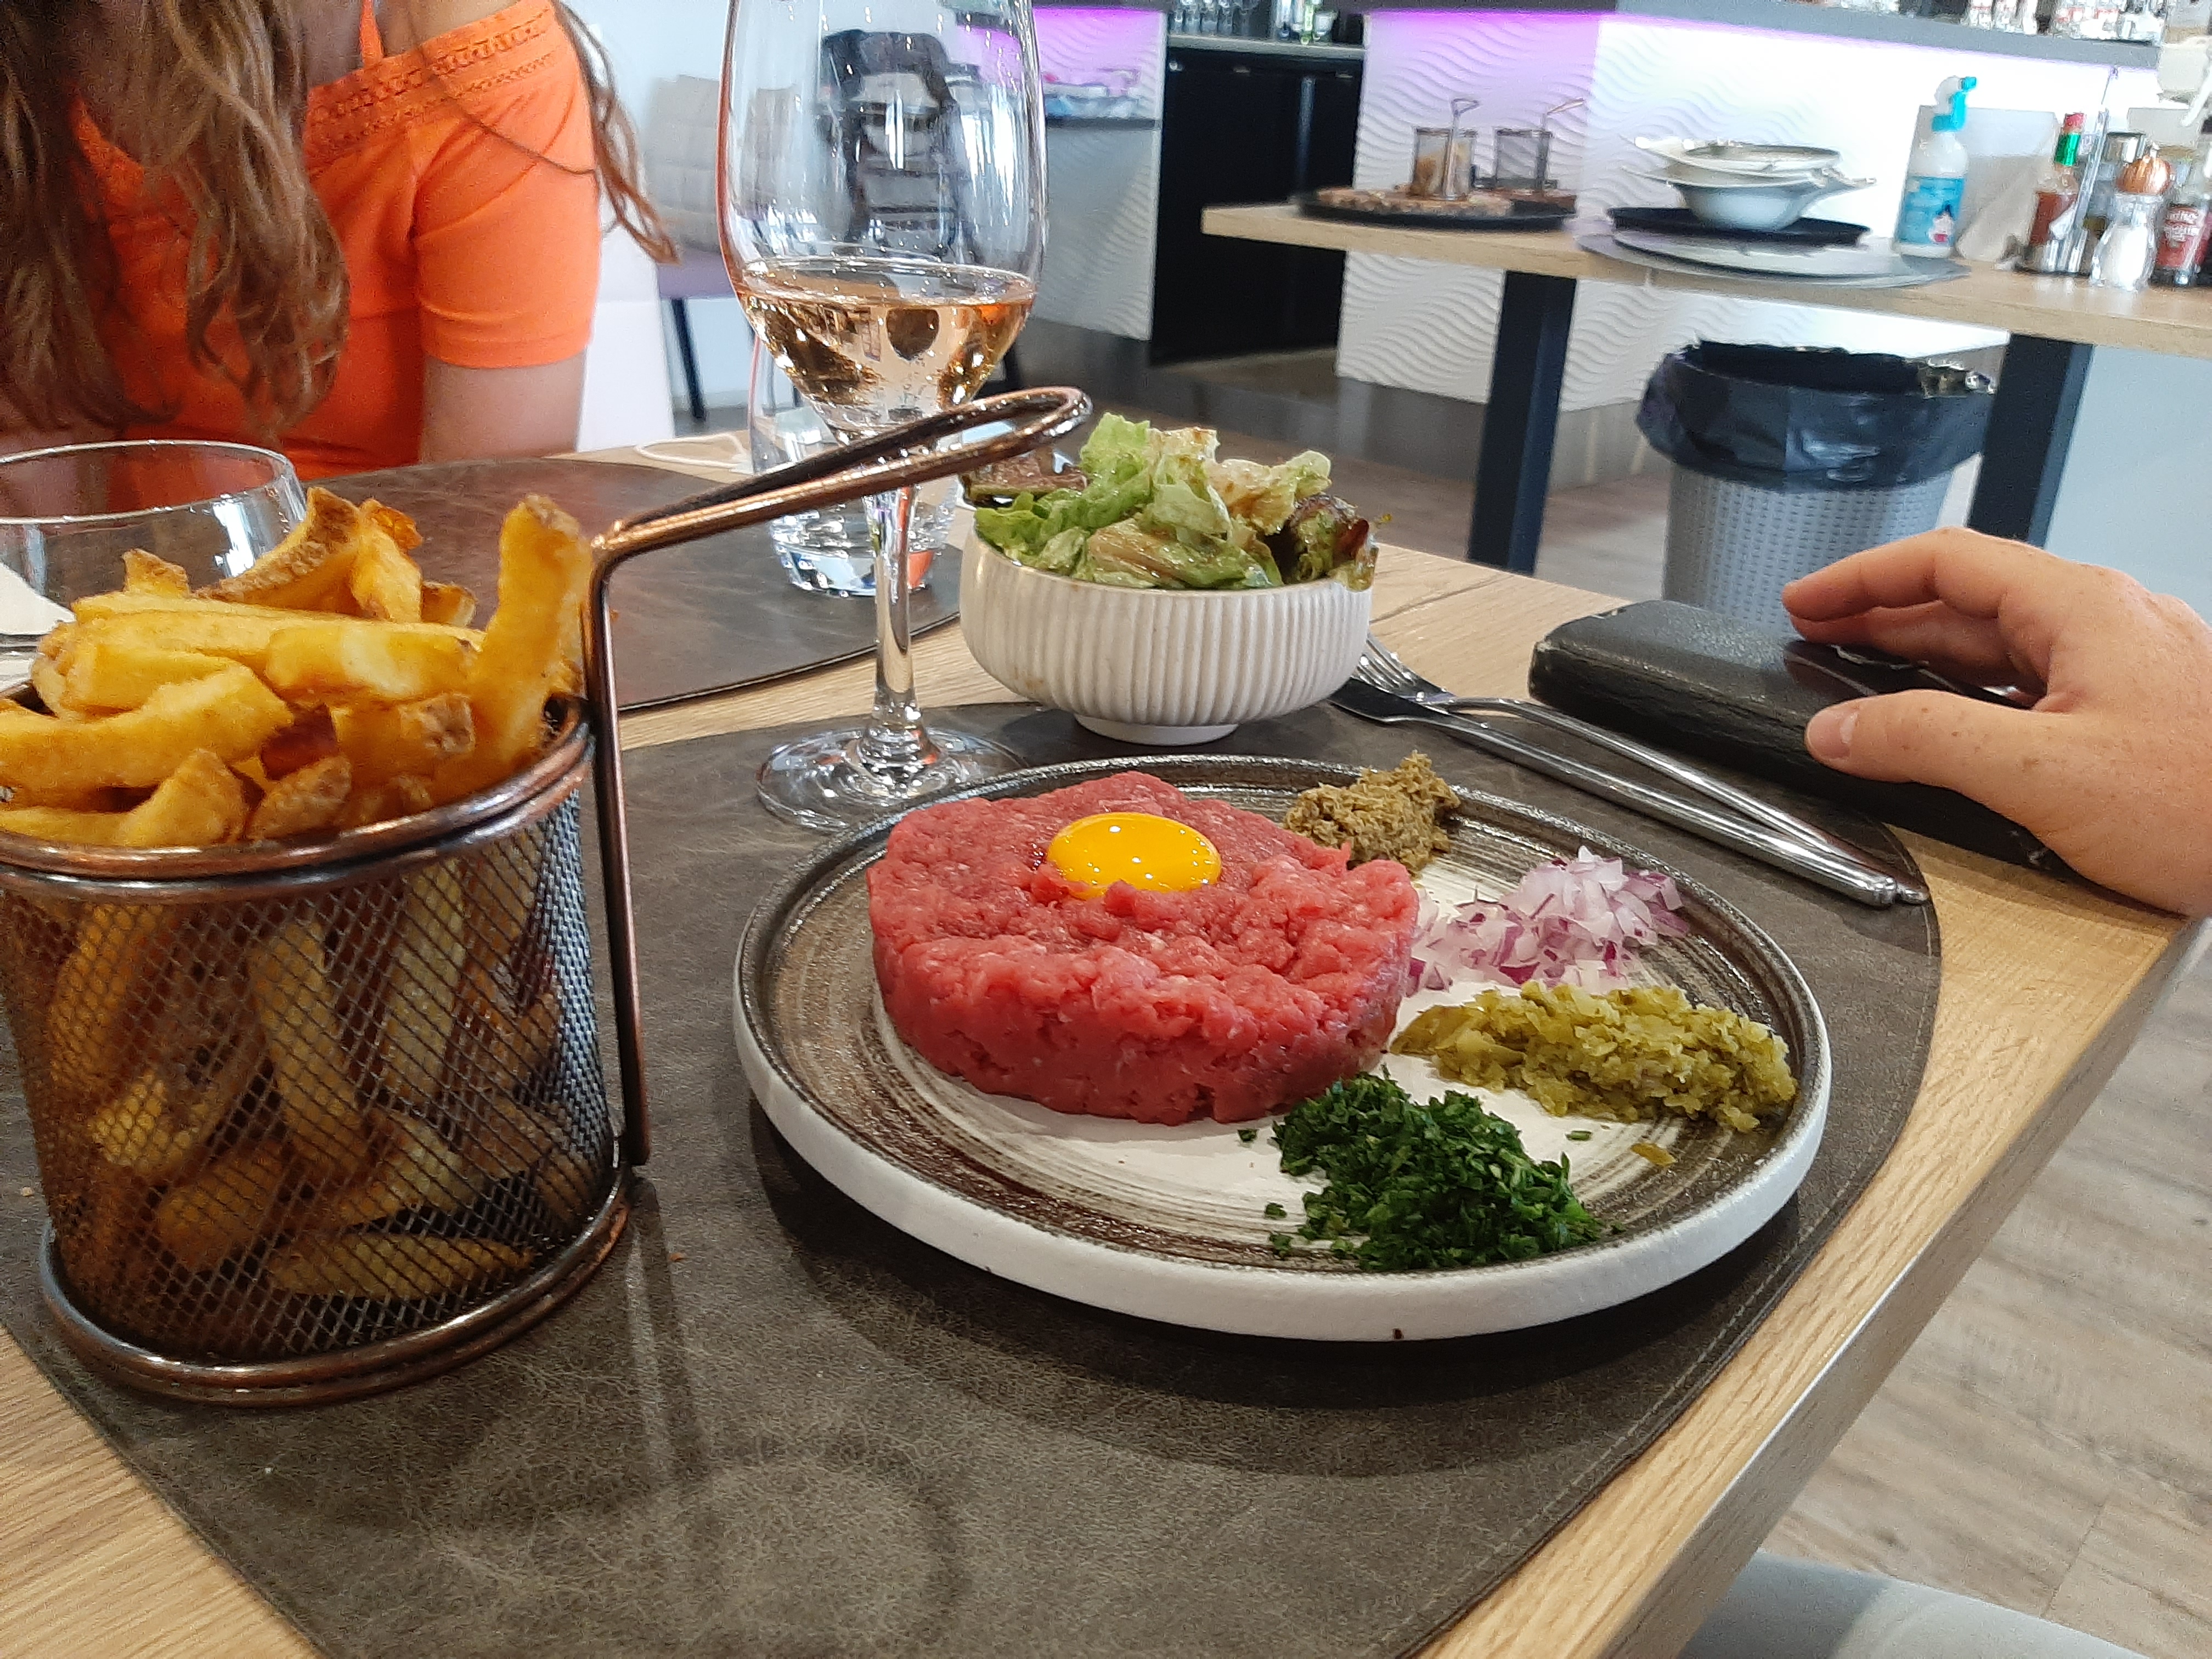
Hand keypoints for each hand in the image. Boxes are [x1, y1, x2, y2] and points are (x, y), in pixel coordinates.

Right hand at [1783, 527, 2211, 914]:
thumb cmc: (2205, 806)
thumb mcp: (2041, 773)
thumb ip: (1926, 742)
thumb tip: (1838, 729)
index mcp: (2081, 608)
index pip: (1946, 561)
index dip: (1862, 578)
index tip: (1803, 604)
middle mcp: (2107, 622)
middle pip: (1971, 597)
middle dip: (1884, 615)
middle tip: (1815, 637)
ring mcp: (2129, 666)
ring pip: (2005, 642)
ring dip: (1925, 655)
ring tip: (1862, 676)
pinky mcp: (2142, 714)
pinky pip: (2036, 684)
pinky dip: (1972, 694)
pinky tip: (1949, 725)